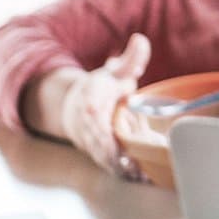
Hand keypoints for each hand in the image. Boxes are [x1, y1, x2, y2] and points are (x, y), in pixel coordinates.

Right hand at [59, 34, 152, 179]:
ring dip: (124, 167)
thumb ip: (130, 59)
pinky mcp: (99, 154)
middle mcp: (89, 126)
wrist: (74, 106)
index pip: (96, 117)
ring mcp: (93, 142)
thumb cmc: (100, 88)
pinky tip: (144, 177)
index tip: (119, 140)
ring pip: (107, 159)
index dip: (107, 131)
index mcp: (92, 103)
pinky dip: (125, 172)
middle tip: (140, 165)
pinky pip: (111, 165)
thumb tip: (141, 40)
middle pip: (102, 143)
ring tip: (145, 174)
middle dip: (119, 155)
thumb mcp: (114, 71)